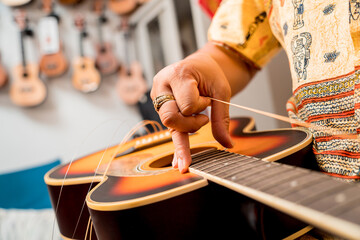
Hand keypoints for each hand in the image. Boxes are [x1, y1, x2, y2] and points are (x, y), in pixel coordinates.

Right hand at [150, 46, 233, 172]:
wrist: (200, 65)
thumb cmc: (210, 74)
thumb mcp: (221, 91)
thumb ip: (221, 118)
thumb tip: (228, 145)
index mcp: (177, 75)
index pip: (187, 105)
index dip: (201, 108)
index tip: (208, 100)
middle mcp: (162, 85)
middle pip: (170, 118)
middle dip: (190, 124)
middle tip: (203, 118)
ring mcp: (157, 96)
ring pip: (168, 125)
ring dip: (187, 128)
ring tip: (199, 119)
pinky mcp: (159, 106)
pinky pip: (168, 128)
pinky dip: (177, 146)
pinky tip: (178, 164)